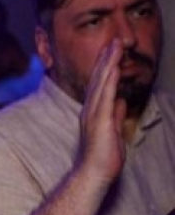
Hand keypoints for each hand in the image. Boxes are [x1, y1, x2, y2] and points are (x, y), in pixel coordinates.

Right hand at [76, 39, 126, 187]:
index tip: (111, 52)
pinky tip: (112, 69)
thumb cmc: (102, 156)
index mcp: (94, 112)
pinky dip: (109, 82)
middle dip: (106, 59)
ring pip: (101, 84)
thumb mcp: (113, 131)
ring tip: (113, 47)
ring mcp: (94, 114)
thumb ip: (116, 115)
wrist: (94, 173)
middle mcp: (90, 110)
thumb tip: (122, 102)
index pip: (100, 85)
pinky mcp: (100, 121)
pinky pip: (105, 98)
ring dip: (107, 64)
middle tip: (112, 41)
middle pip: (99, 80)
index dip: (106, 67)